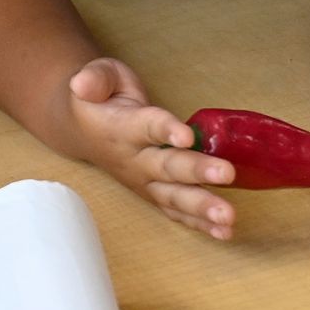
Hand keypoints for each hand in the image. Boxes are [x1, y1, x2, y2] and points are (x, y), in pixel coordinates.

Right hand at [66, 58, 234, 238]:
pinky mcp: (152, 193)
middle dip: (196, 171)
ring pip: (173, 196)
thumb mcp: (97, 76)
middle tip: (226, 174)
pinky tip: (225, 233)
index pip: (146, 127)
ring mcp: (143, 180)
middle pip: (166, 167)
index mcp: (121, 127)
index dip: (166, 130)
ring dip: (202, 207)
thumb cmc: (99, 99)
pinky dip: (199, 223)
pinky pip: (175, 210)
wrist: (81, 129)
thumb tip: (82, 83)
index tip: (186, 136)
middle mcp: (133, 159)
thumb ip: (95, 78)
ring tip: (228, 217)